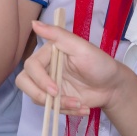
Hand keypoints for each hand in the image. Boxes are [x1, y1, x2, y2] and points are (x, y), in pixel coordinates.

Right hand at [15, 19, 129, 112]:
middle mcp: (45, 69)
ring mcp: (49, 85)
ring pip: (36, 99)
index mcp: (49, 54)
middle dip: (40, 96)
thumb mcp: (81, 47)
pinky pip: (51, 109)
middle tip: (60, 100)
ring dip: (59, 105)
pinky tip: (83, 108)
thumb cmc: (99, 63)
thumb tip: (34, 23)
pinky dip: (67, 112)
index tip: (55, 89)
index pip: (31, 66)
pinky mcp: (56, 99)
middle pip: (24, 82)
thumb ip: (58, 35)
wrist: (113, 86)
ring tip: (79, 104)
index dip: (39, 79)